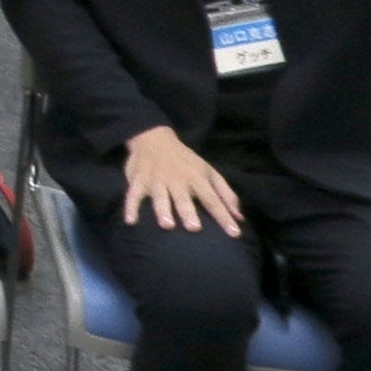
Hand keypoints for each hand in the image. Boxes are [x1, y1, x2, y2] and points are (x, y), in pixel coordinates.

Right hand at [120, 125, 246, 235]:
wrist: (153, 138)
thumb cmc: (186, 161)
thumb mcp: (209, 172)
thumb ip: (225, 194)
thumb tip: (239, 218)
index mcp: (197, 178)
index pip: (212, 199)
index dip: (223, 216)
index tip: (234, 233)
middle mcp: (177, 180)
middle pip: (183, 198)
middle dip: (188, 211)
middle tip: (194, 228)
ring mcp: (156, 180)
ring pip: (159, 196)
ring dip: (162, 209)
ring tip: (167, 225)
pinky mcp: (139, 180)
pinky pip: (133, 194)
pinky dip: (130, 207)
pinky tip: (130, 221)